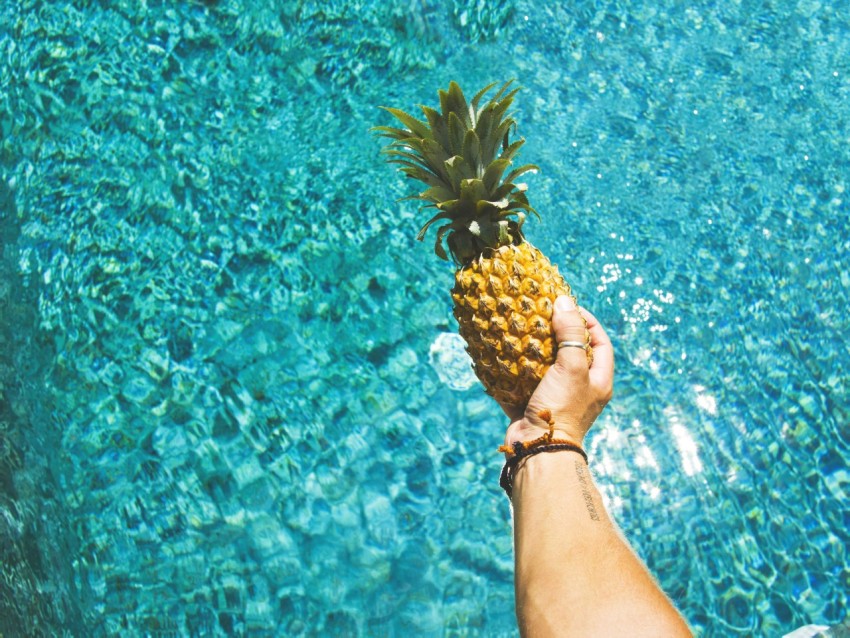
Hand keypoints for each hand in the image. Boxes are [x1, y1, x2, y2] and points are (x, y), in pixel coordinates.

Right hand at [502, 296, 613, 447]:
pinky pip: (521, 383)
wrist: (538, 449)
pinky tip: (502, 354)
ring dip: (532, 349)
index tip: (568, 307)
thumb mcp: (572, 366)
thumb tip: (565, 301)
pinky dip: (512, 370)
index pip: (600, 342)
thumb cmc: (562, 408)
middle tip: (540, 315)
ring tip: (519, 330)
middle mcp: (579, 390)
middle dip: (556, 333)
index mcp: (597, 381)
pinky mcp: (532, 406)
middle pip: (571, 353)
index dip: (587, 322)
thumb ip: (571, 333)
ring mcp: (555, 399)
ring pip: (544, 367)